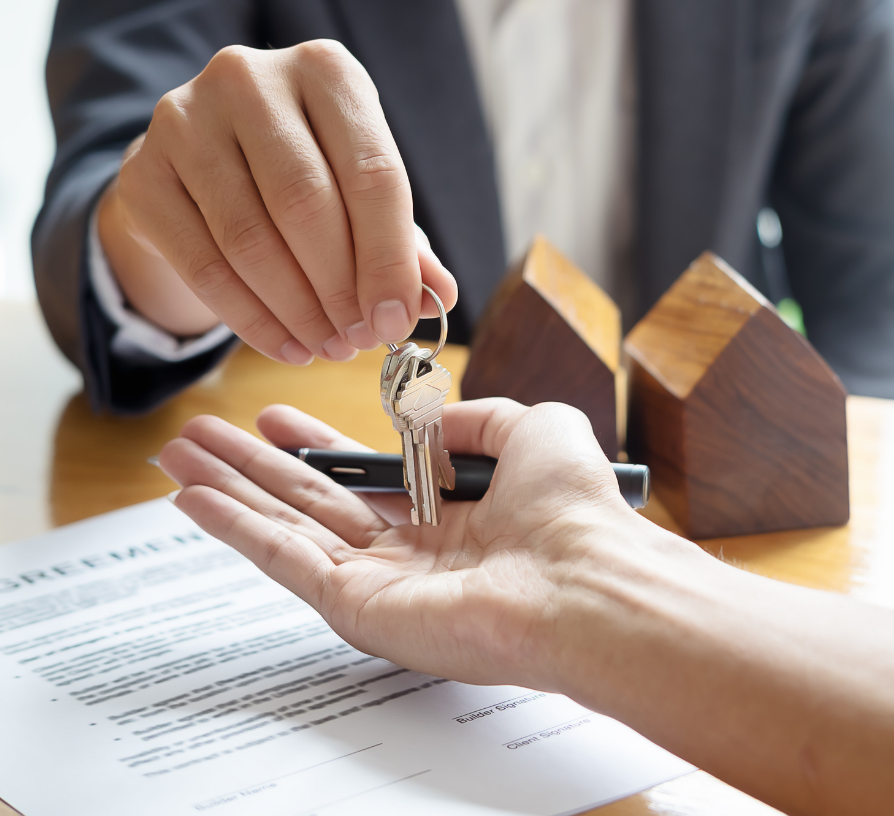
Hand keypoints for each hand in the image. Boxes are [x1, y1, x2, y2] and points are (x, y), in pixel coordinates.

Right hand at [98, 40, 456, 362]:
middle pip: (306, 204)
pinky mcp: (143, 171)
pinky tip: (286, 345)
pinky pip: (203, 264)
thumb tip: (439, 296)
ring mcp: (185, 119)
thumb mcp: (361, 192)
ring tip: (328, 347)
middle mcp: (251, 78)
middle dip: (341, 289)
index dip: (389, 259)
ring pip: (251, 239)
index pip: (372, 173)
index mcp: (326, 70)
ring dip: (298, 311)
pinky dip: (251, 319)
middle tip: (359, 340)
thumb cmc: (305, 173)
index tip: (396, 321)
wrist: (204, 161)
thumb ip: (404, 240)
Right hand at [157, 399, 637, 688]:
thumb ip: (476, 417)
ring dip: (228, 491)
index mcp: (448, 515)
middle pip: (312, 500)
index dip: (316, 445)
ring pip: (286, 527)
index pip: (364, 477)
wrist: (584, 575)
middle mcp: (408, 553)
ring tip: (177, 456)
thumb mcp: (532, 427)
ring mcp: (378, 583)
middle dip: (253, 466)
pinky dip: (234, 528)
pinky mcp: (356, 609)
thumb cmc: (572, 506)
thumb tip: (432, 422)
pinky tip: (193, 499)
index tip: (275, 416)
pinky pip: (284, 560)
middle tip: (200, 435)